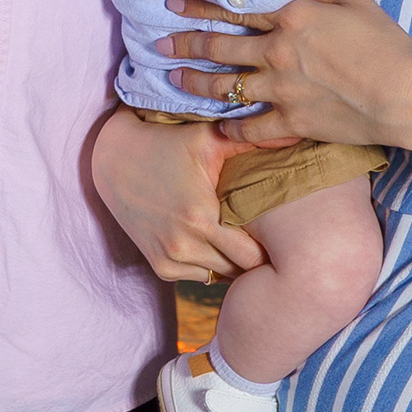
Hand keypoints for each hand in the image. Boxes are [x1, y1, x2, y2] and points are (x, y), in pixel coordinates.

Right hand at [90, 105, 266, 283]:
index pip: (256, 254)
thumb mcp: (208, 138)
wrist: (112, 160)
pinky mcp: (160, 267)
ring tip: (243, 238)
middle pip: (242, 270)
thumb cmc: (166, 143)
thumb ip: (253, 142)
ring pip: (223, 276)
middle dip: (257, 255)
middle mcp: (185, 246)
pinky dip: (211, 263)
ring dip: (234, 261)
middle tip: (269, 236)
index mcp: (202, 219)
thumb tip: (299, 135)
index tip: (280, 229)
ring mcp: (171, 260)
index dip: (272, 243)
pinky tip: (216, 241)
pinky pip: (201, 276)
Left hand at [165, 0, 411, 149]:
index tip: (173, 4)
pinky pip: (250, 126)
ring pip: (224, 86)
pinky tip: (220, 127)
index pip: (236, 7)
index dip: (200, 5)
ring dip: (194, 83)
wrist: (403, 96)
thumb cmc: (387, 45)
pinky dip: (233, 128)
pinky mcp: (290, 120)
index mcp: (293, 16)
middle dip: (185, 43)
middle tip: (160, 42)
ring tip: (174, 81)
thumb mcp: (355, 3)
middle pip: (219, 45)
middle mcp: (278, 50)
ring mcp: (281, 87)